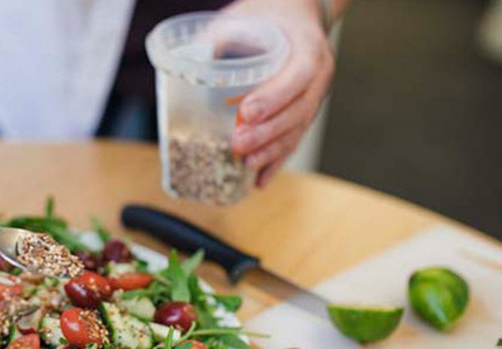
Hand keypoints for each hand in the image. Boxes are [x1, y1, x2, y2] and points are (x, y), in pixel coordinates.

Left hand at [223, 0, 334, 186]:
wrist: (295, 16)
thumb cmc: (267, 16)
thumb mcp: (243, 17)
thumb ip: (218, 38)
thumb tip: (183, 62)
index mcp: (308, 49)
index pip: (297, 77)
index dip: (273, 97)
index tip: (246, 112)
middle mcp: (318, 77)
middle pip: (298, 111)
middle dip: (267, 132)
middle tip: (237, 144)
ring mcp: (313, 98)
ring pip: (296, 131)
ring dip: (271, 152)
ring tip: (246, 165)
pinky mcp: (303, 114)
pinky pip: (292, 141)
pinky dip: (275, 162)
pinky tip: (259, 180)